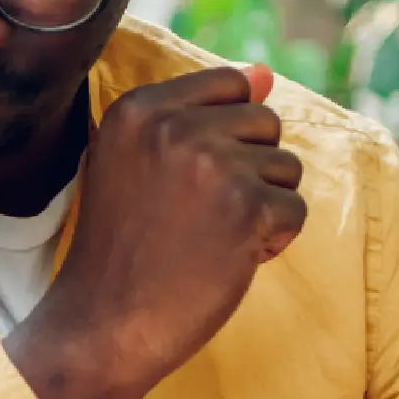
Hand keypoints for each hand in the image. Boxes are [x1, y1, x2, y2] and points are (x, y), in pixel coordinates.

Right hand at [6, 63, 304, 398]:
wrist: (103, 326)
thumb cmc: (121, 249)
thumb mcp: (137, 164)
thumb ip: (196, 113)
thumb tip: (267, 72)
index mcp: (139, 108)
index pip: (230, 84)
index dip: (228, 135)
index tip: (193, 180)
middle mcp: (175, 126)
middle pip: (264, 123)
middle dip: (250, 170)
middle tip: (201, 217)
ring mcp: (214, 165)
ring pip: (286, 166)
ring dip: (263, 207)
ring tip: (212, 238)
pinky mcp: (248, 209)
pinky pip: (295, 210)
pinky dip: (273, 241)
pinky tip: (228, 260)